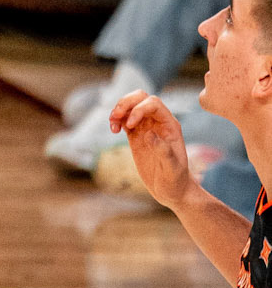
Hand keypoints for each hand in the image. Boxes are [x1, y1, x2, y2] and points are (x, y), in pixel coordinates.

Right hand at [109, 91, 193, 209]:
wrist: (171, 190)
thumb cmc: (175, 180)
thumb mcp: (172, 169)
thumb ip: (164, 151)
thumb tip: (150, 134)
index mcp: (170, 125)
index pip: (154, 104)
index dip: (139, 109)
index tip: (130, 125)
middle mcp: (158, 122)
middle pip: (141, 98)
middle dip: (126, 102)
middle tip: (115, 116)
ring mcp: (146, 127)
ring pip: (130, 106)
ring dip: (118, 110)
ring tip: (112, 124)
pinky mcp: (136, 136)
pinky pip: (124, 119)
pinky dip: (116, 120)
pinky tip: (113, 130)